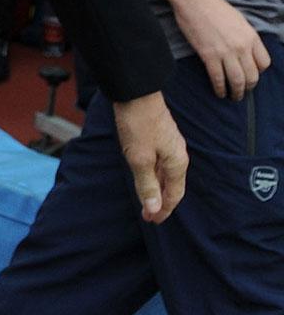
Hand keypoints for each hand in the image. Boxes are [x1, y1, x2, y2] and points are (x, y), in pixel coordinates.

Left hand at [111, 92, 187, 222]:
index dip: (163, 209)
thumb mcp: (139, 158)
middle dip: (161, 201)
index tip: (152, 221)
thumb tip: (154, 208)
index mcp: (177, 163)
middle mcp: (178, 155)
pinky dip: (155, 175)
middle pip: (173, 185)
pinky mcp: (162, 137)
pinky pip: (162, 163)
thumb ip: (147, 184)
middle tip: (148, 215)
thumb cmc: (138, 125)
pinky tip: (147, 176)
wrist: (136, 93)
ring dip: (157, 188)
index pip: (174, 194)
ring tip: (147, 200)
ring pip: (167, 174)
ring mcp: (171, 145)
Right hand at [172, 0, 273, 99]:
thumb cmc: (215, 8)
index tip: (251, 75)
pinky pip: (218, 77)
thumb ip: (245, 37)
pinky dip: (219, 88)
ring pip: (237, 80)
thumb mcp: (239, 21)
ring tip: (233, 97)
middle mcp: (242, 47)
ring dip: (236, 92)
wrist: (195, 1)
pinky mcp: (209, 55)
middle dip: (248, 87)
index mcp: (252, 37)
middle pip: (252, 76)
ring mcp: (226, 52)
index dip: (258, 72)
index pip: (264, 63)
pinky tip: (219, 92)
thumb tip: (245, 51)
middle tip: (242, 91)